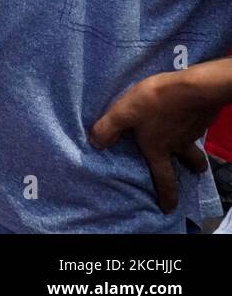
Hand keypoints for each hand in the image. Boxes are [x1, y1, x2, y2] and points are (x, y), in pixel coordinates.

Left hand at [90, 66, 227, 212]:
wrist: (194, 88)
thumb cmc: (156, 102)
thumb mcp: (124, 113)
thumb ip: (108, 128)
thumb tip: (95, 144)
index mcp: (159, 149)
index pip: (165, 179)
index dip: (167, 196)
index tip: (169, 208)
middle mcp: (179, 144)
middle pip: (191, 162)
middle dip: (192, 168)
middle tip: (192, 169)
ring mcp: (193, 131)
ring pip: (194, 144)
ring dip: (191, 145)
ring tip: (185, 140)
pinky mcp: (200, 116)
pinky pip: (196, 125)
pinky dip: (191, 124)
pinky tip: (183, 114)